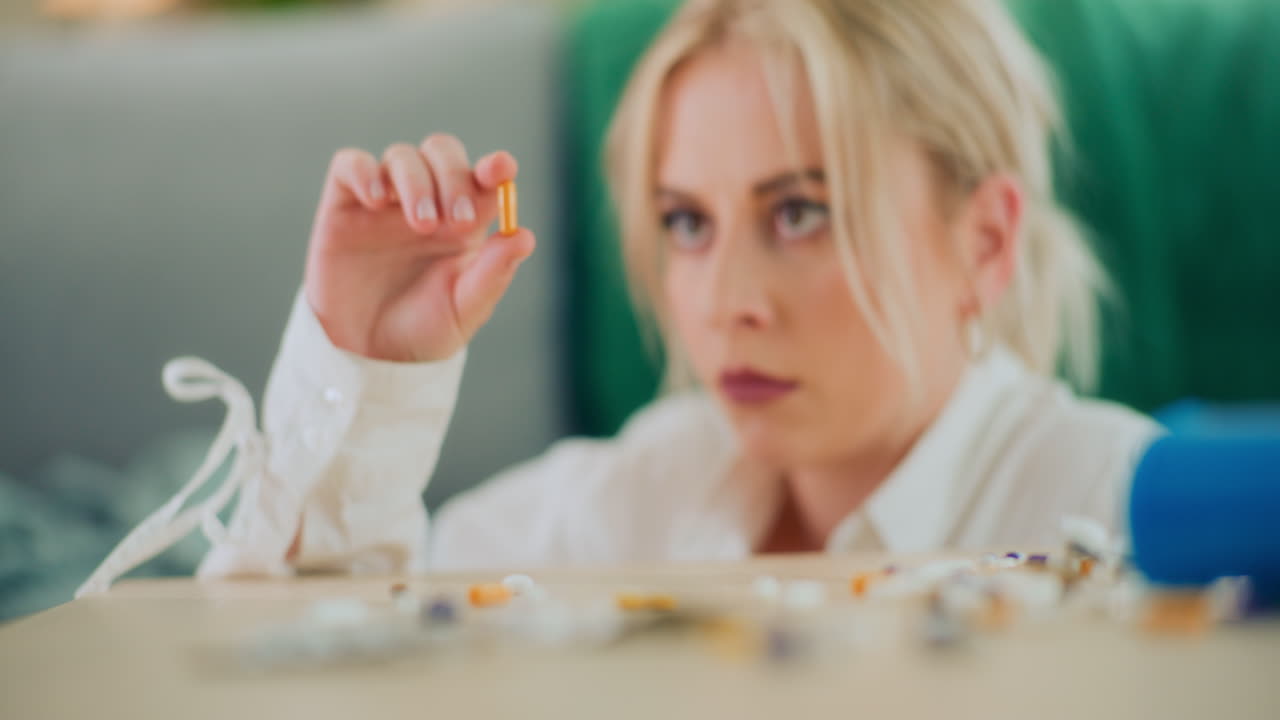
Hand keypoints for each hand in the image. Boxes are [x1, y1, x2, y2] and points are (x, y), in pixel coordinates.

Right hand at [304, 133, 534, 362]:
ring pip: (402, 156)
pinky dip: (364, 171)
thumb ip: (494, 273)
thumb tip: (525, 236)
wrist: (370, 355)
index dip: (495, 167)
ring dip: (416, 182)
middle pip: (442, 153)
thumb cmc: (425, 330)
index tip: (501, 169)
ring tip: (421, 225)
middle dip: (454, 176)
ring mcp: (385, 201)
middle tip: (457, 221)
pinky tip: (376, 200)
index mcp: (464, 221)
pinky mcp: (343, 206)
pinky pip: (350, 164)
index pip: (483, 177)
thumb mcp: (465, 309)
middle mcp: (427, 201)